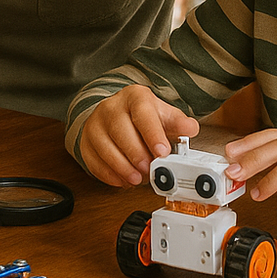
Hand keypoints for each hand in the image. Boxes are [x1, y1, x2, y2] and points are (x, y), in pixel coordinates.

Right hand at [78, 85, 199, 185]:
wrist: (118, 116)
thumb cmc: (144, 118)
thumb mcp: (164, 116)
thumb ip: (178, 124)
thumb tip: (190, 128)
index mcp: (135, 97)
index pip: (142, 113)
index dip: (152, 134)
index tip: (162, 152)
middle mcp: (112, 107)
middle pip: (120, 130)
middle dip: (136, 154)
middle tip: (150, 170)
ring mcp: (95, 123)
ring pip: (104, 147)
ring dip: (122, 167)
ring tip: (138, 178)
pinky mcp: (86, 141)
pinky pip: (93, 160)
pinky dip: (109, 174)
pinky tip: (123, 180)